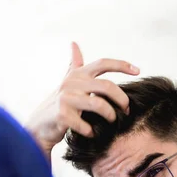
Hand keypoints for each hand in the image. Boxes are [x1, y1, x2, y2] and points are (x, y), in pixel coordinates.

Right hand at [25, 42, 139, 154]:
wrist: (39, 127)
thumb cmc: (59, 105)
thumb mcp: (67, 82)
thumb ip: (73, 65)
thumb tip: (74, 44)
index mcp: (77, 74)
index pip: (102, 63)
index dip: (122, 65)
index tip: (138, 70)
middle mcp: (71, 83)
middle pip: (106, 86)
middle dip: (121, 99)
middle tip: (127, 110)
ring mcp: (66, 98)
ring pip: (99, 104)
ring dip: (110, 115)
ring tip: (112, 121)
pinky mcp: (62, 115)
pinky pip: (87, 125)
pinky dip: (92, 131)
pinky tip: (92, 133)